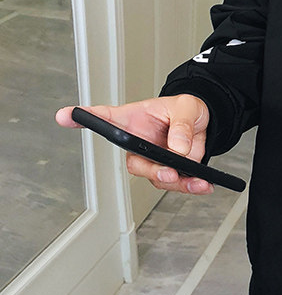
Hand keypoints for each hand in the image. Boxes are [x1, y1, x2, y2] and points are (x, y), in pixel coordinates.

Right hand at [55, 95, 211, 194]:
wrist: (204, 120)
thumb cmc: (186, 109)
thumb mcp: (187, 108)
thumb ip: (182, 126)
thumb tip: (178, 149)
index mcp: (133, 120)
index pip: (105, 118)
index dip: (83, 117)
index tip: (65, 114)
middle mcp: (137, 143)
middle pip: (135, 162)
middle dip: (152, 171)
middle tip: (169, 172)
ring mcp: (152, 159)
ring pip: (157, 178)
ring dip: (178, 183)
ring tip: (197, 182)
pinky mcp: (169, 170)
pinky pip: (176, 183)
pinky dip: (191, 186)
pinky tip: (203, 186)